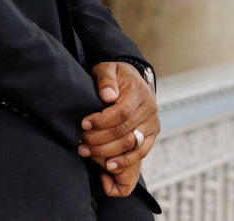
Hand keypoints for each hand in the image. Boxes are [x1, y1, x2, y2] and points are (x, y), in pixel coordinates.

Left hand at [78, 61, 159, 196]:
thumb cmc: (116, 76)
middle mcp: (150, 108)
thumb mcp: (108, 68)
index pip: (122, 112)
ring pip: (131, 144)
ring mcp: (153, 123)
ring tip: (86, 152)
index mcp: (139, 91)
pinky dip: (125, 161)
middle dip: (99, 139)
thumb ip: (106, 79)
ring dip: (107, 152)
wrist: (133, 81)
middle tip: (80, 142)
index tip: (84, 124)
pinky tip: (109, 165)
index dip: (102, 121)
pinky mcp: (152, 135)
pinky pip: (141, 152)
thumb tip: (108, 95)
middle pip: (124, 130)